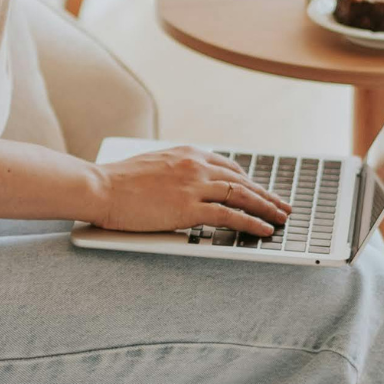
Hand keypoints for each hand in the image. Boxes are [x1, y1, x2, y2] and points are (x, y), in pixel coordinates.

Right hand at [89, 147, 290, 236]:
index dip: (248, 181)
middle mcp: (195, 165)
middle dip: (266, 194)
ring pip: (242, 196)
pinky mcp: (189, 208)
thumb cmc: (117, 181)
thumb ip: (174, 173)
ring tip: (282, 219)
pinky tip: (264, 230)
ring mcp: (194, 185)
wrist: (99, 187)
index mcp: (187, 153)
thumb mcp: (152, 166)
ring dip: (266, 208)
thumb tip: (184, 186)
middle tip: (283, 205)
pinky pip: (230, 215)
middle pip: (242, 180)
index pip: (228, 166)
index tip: (259, 190)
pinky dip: (251, 223)